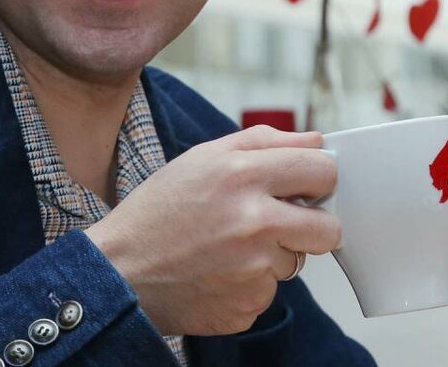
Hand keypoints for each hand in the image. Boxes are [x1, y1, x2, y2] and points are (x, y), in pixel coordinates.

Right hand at [85, 125, 340, 335]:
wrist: (119, 272)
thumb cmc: (159, 211)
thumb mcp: (202, 158)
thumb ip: (263, 141)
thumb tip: (315, 142)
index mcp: (243, 176)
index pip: (322, 172)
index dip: (319, 179)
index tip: (306, 186)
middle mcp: (254, 222)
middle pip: (328, 228)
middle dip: (312, 225)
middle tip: (281, 222)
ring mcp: (254, 270)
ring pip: (297, 262)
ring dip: (273, 256)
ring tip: (230, 247)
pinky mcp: (248, 305)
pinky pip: (270, 291)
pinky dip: (251, 284)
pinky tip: (219, 273)